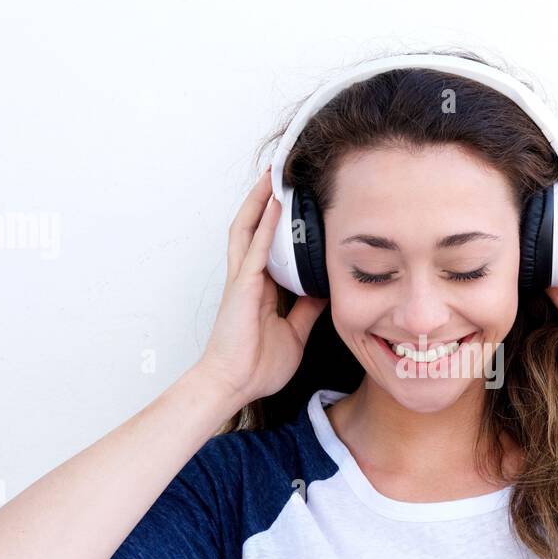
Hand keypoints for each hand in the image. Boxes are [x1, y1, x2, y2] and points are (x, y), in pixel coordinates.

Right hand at [196, 168, 327, 406]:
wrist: (233, 385)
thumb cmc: (256, 365)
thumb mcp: (295, 332)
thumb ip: (306, 309)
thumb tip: (324, 291)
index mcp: (260, 288)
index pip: (268, 244)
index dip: (278, 221)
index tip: (295, 201)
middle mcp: (248, 278)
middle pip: (252, 227)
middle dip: (264, 199)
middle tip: (280, 173)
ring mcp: (242, 280)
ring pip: (248, 228)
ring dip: (259, 201)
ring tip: (273, 175)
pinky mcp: (242, 287)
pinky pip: (254, 249)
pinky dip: (264, 225)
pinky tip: (274, 205)